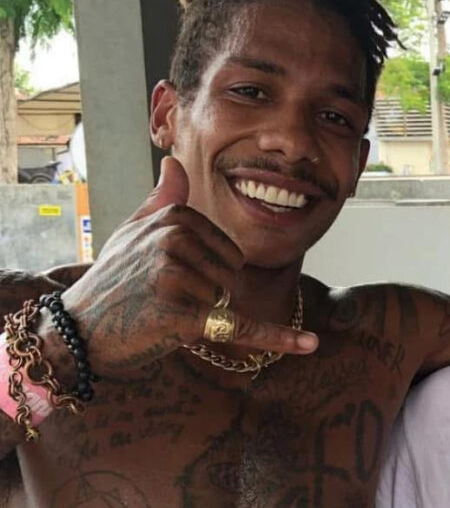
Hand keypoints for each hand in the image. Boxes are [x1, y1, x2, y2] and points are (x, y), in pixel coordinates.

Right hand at [61, 158, 318, 375]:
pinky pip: (241, 327)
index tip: (166, 276)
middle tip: (161, 299)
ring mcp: (178, 277)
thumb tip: (175, 163)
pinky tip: (310, 344)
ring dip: (200, 315)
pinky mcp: (183, 317)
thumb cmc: (112, 281)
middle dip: (205, 294)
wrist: (81, 330)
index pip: (229, 250)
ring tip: (160, 312)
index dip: (205, 271)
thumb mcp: (133, 233)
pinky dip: (278, 339)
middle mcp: (175, 241)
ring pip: (226, 300)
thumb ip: (162, 200)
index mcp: (174, 218)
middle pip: (231, 274)